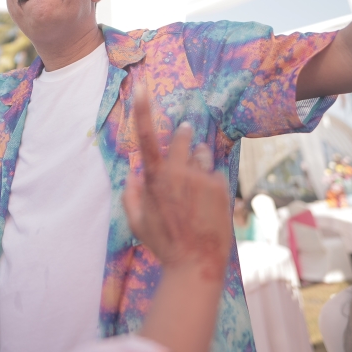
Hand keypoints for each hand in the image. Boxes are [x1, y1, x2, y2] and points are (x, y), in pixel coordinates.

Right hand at [122, 86, 231, 277]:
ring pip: (202, 155)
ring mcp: (202, 179)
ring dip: (199, 161)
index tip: (141, 86)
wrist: (196, 266)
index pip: (146, 137)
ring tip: (196, 187)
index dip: (143, 110)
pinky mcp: (221, 187)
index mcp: (155, 180)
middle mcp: (179, 174)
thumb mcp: (137, 223)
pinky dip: (211, 182)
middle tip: (185, 133)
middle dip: (184, 135)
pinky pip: (215, 174)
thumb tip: (133, 173)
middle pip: (183, 139)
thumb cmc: (163, 245)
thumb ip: (131, 196)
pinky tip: (208, 203)